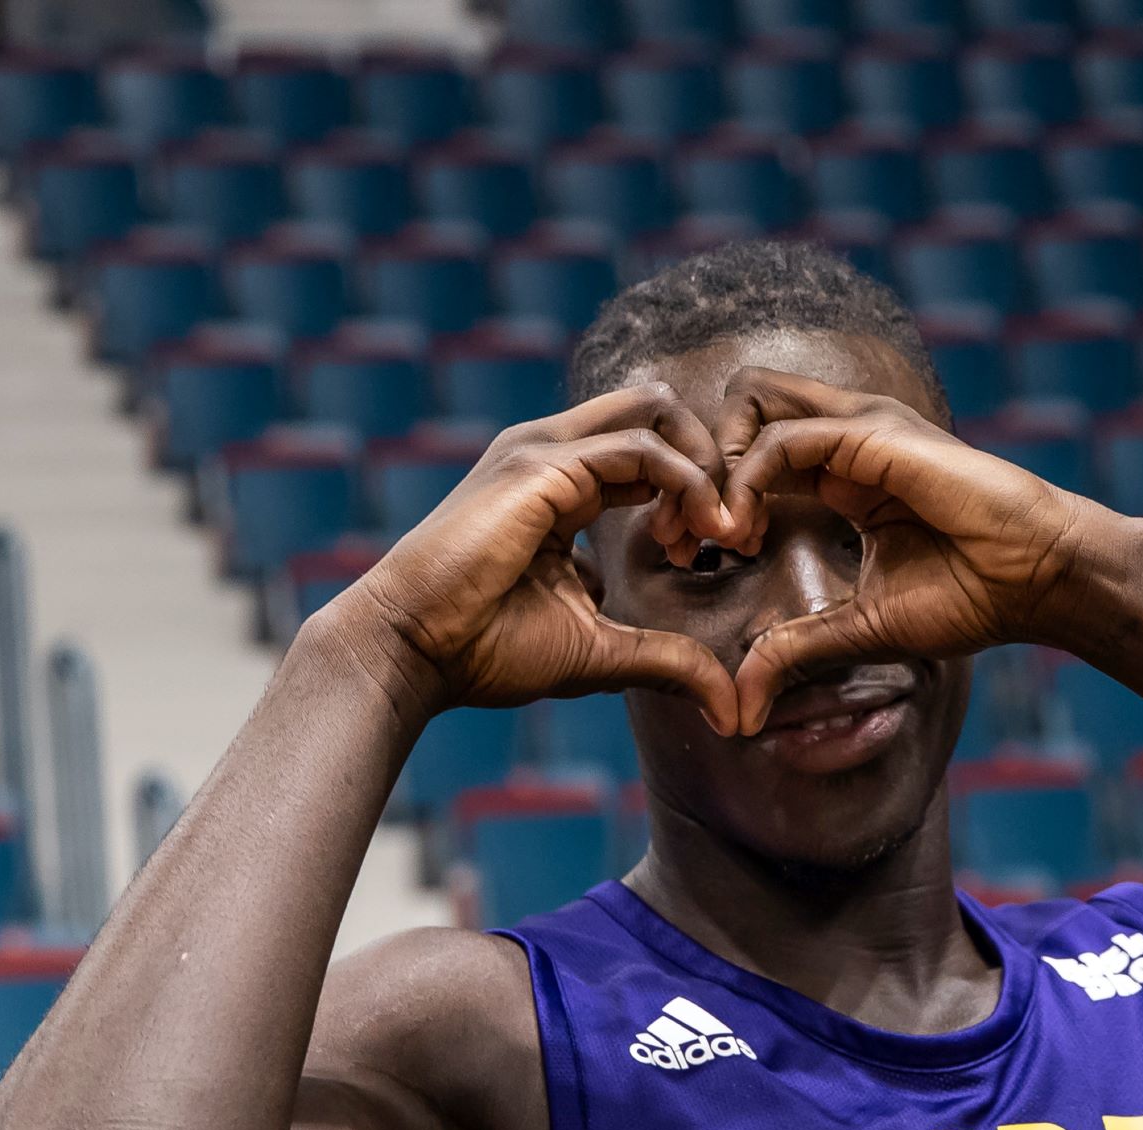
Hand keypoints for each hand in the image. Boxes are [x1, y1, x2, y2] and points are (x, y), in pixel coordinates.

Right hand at [333, 384, 740, 733]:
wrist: (408, 650)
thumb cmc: (483, 650)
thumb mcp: (598, 652)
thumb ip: (666, 661)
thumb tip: (729, 706)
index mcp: (562, 483)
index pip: (651, 450)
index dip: (698, 493)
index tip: (717, 552)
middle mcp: (552, 452)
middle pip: (659, 410)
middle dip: (714, 460)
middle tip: (735, 530)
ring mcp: (543, 450)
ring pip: (657, 413)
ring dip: (707, 471)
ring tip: (725, 534)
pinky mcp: (541, 467)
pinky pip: (641, 450)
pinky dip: (686, 482)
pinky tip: (701, 531)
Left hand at [711, 368, 1114, 732]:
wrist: (1039, 579)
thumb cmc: (972, 595)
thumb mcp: (861, 628)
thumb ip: (798, 649)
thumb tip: (744, 705)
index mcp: (841, 473)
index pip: (750, 451)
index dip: (711, 497)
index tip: (697, 557)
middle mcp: (845, 437)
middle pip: (741, 407)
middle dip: (698, 464)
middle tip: (691, 536)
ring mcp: (859, 427)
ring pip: (749, 404)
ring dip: (715, 468)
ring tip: (718, 537)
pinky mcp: (873, 435)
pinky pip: (781, 439)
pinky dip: (746, 482)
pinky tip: (745, 533)